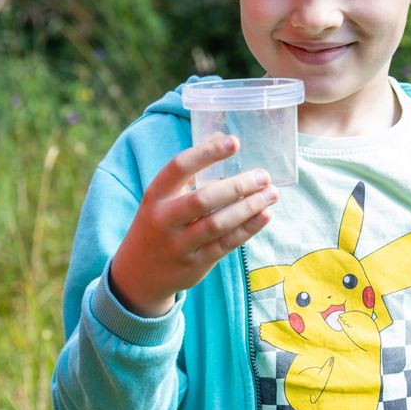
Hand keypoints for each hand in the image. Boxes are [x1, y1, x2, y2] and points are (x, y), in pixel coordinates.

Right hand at [109, 134, 278, 316]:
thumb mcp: (163, 196)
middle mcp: (165, 219)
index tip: (234, 142)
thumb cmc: (158, 222)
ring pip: (218, 224)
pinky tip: (265, 215)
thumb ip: (191, 169)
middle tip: (264, 176)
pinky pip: (226, 244)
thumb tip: (221, 136)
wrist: (138, 274)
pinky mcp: (196, 263)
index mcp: (156, 194)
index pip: (180, 167)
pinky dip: (248, 228)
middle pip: (203, 199)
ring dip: (249, 207)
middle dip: (238, 185)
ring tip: (272, 194)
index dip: (207, 152)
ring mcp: (180, 244)